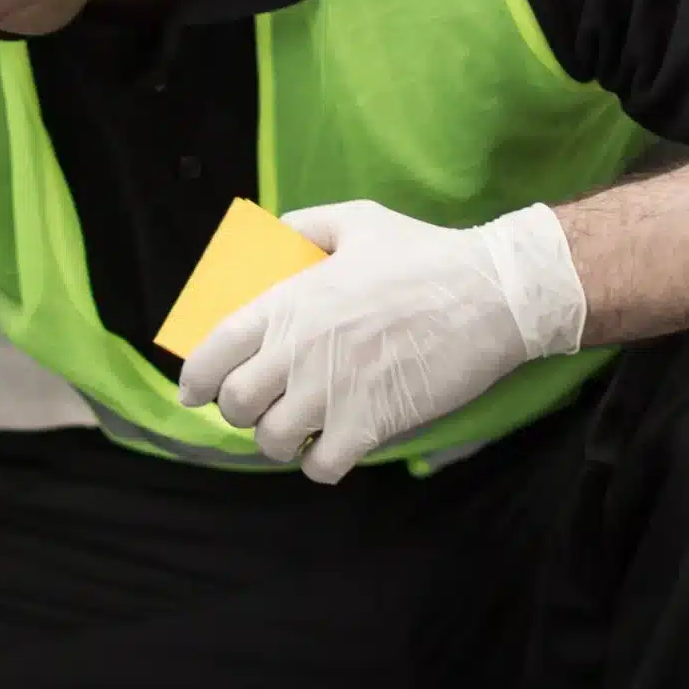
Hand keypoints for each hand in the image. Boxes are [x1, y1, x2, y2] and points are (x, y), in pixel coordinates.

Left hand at [177, 201, 588, 483]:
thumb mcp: (359, 221)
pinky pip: (319, 467)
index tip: (195, 393)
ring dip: (280, 440)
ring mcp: (331, 392)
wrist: (493, 293)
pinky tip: (333, 447)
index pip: (213, 352)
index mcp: (289, 303)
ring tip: (300, 427)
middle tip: (262, 406)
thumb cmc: (425, 256)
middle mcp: (299, 351)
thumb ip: (306, 227)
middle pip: (236, 406)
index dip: (196, 381)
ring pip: (271, 442)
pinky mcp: (367, 424)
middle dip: (241, 412)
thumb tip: (270, 236)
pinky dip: (320, 464)